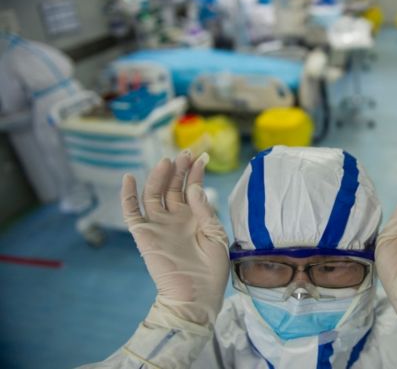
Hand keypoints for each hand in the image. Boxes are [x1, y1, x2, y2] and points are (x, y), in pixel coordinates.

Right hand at [121, 150, 228, 325]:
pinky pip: (131, 212)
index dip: (196, 172)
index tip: (202, 156)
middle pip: (173, 187)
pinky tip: (130, 178)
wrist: (196, 296)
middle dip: (179, 169)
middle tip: (185, 152)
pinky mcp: (144, 235)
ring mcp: (159, 225)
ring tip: (168, 161)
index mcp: (195, 218)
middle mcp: (176, 218)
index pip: (192, 188)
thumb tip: (193, 187)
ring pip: (155, 194)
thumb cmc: (212, 270)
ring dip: (159, 176)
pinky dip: (128, 195)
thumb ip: (204, 210)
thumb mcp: (216, 235)